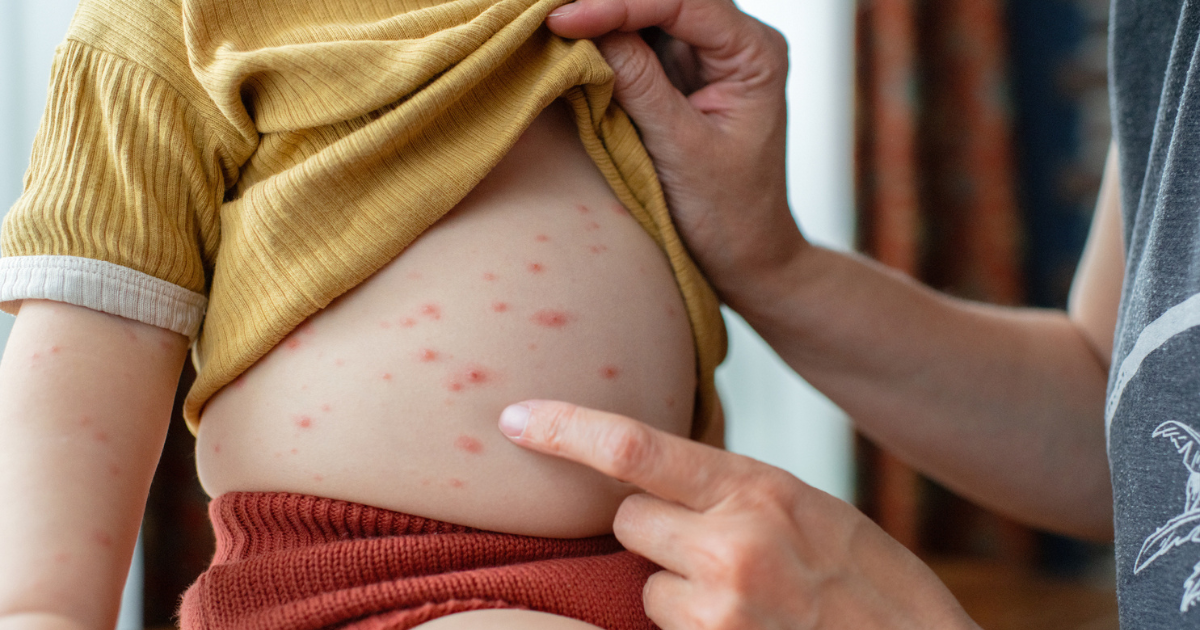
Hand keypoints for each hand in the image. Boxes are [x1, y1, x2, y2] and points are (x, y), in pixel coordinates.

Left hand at [499, 401, 979, 628]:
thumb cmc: (871, 581)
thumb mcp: (808, 508)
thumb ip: (732, 489)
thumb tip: (651, 477)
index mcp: (758, 488)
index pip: (634, 447)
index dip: (564, 428)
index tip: (512, 417)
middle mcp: (731, 547)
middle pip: (628, 521)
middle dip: (655, 531)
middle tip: (720, 549)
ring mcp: (721, 611)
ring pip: (645, 584)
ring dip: (678, 588)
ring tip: (750, 600)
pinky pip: (664, 629)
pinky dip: (693, 628)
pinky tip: (749, 626)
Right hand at [546, 0, 806, 306]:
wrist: (745, 256)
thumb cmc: (729, 214)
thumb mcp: (680, 149)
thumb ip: (640, 84)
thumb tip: (591, 31)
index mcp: (754, 53)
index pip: (683, 2)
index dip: (619, 4)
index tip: (563, 20)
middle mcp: (733, 42)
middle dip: (607, 3)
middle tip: (549, 13)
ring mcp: (704, 55)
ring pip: (647, 12)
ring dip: (600, 15)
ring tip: (552, 23)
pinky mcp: (677, 73)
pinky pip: (636, 40)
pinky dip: (601, 37)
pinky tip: (567, 37)